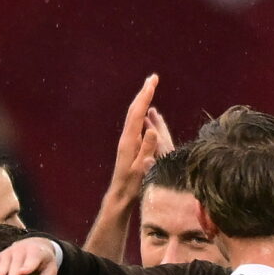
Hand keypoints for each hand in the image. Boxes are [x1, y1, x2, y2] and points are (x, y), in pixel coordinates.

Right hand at [0, 235, 63, 274]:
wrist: (35, 245)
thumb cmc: (43, 261)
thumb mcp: (50, 269)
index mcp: (37, 252)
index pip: (32, 260)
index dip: (27, 266)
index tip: (23, 273)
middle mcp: (22, 249)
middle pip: (17, 262)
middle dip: (12, 272)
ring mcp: (10, 251)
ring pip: (4, 261)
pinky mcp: (1, 255)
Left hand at [106, 75, 171, 197]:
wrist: (119, 196)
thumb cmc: (131, 186)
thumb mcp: (140, 168)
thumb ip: (146, 149)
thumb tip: (151, 129)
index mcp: (129, 141)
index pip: (138, 113)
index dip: (145, 96)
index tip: (153, 82)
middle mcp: (126, 137)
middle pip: (134, 109)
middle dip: (144, 92)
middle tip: (153, 77)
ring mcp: (127, 141)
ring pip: (134, 115)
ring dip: (143, 100)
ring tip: (150, 87)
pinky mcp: (130, 145)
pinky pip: (136, 123)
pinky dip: (142, 111)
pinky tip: (146, 111)